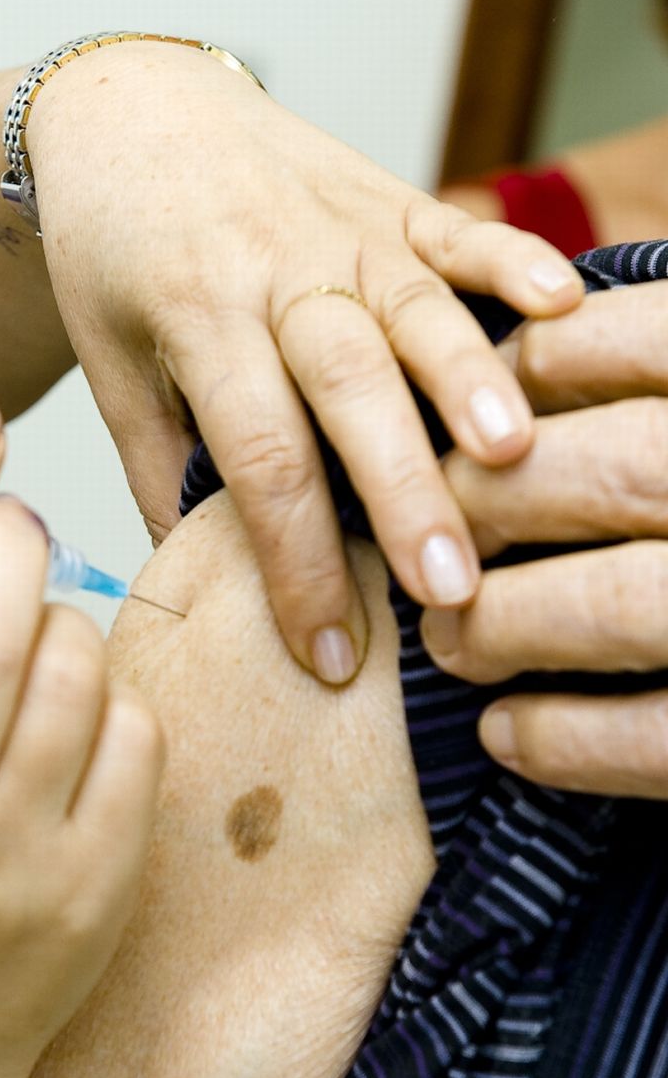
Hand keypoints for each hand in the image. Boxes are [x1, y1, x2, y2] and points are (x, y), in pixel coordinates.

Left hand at [26, 40, 583, 681]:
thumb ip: (160, 466)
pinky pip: (456, 227)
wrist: (124, 107)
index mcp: (195, 318)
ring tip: (517, 457)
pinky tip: (564, 305)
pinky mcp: (386, 194)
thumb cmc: (113, 253)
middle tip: (450, 586)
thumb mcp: (111, 364)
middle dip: (403, 490)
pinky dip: (512, 258)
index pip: (259, 459)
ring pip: (416, 309)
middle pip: (348, 389)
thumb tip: (202, 581)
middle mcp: (275, 270)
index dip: (299, 563)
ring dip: (471, 381)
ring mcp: (338, 227)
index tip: (329, 653)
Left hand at [421, 283, 667, 797]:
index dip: (544, 364)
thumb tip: (535, 358)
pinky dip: (565, 740)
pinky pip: (662, 739)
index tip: (483, 401)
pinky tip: (505, 735)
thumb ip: (664, 371)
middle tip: (433, 532)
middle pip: (616, 474)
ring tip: (451, 641)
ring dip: (508, 625)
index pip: (654, 337)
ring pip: (626, 605)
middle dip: (494, 503)